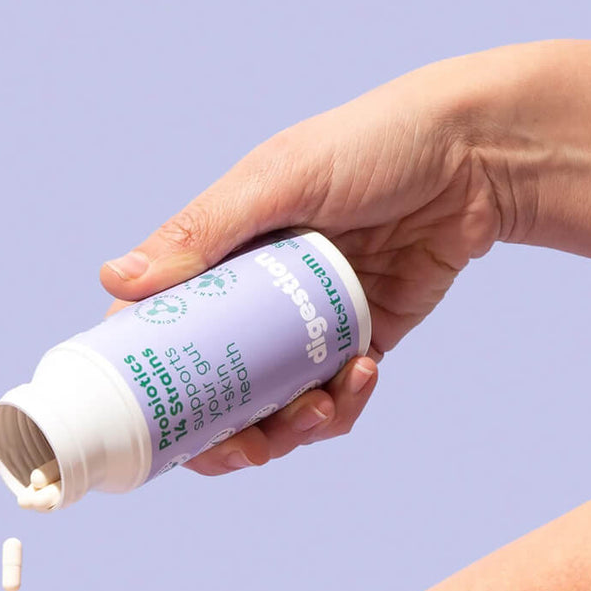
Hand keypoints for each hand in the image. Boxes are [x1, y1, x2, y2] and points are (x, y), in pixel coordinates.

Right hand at [101, 52, 508, 474]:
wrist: (477, 155)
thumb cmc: (372, 144)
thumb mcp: (278, 179)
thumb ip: (201, 231)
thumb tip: (113, 280)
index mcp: (216, 260)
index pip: (161, 330)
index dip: (150, 381)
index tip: (156, 419)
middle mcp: (251, 300)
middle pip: (213, 389)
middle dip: (224, 433)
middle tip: (247, 447)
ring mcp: (302, 329)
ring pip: (272, 407)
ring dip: (289, 428)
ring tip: (318, 408)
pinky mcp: (355, 343)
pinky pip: (333, 400)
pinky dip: (343, 405)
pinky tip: (363, 373)